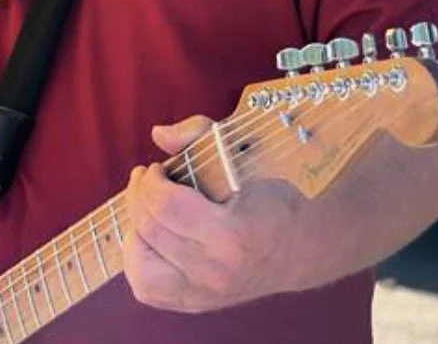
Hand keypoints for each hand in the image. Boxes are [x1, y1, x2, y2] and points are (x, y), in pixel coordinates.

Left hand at [123, 115, 298, 313]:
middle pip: (150, 230)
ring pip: (140, 268)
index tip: (159, 167)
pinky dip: (139, 259)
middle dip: (138, 195)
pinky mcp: (197, 303)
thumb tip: (158, 133)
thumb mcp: (244, 153)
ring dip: (134, 231)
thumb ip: (199, 134)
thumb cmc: (270, 192)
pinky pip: (148, 288)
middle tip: (148, 178)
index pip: (166, 206)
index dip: (152, 180)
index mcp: (232, 235)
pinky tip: (150, 235)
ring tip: (146, 208)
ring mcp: (206, 294)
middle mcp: (215, 272)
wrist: (303, 246)